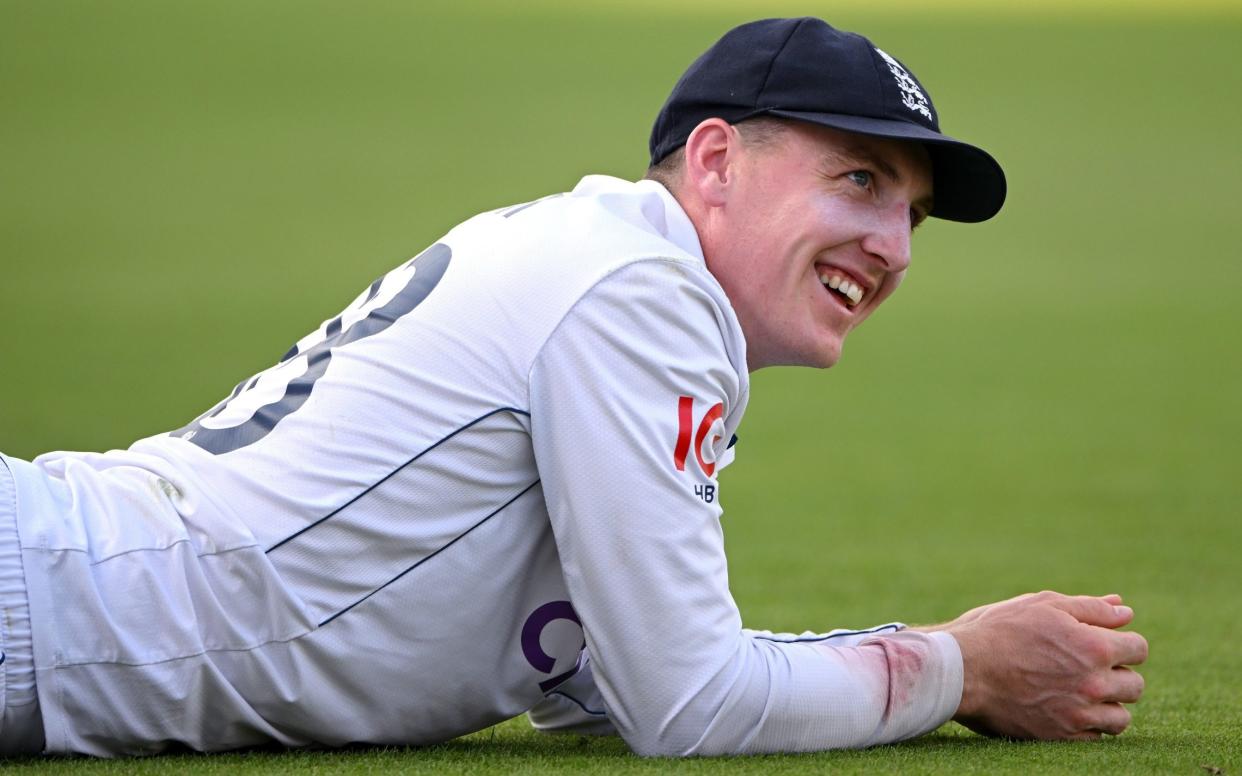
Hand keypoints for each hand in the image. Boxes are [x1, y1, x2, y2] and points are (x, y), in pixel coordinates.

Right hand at [933, 591, 1147, 739]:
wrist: (962, 670)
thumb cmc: (999, 630)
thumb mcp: (1043, 605)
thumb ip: (1090, 608)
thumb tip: (1125, 611)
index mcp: (1094, 647)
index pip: (1139, 649)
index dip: (1122, 644)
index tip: (1102, 644)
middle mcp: (1093, 683)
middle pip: (1135, 686)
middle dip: (1117, 675)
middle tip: (1087, 668)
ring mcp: (1078, 713)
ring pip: (1121, 718)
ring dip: (1108, 705)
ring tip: (1081, 693)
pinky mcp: (1061, 735)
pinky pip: (1095, 737)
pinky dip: (1088, 725)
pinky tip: (1066, 708)